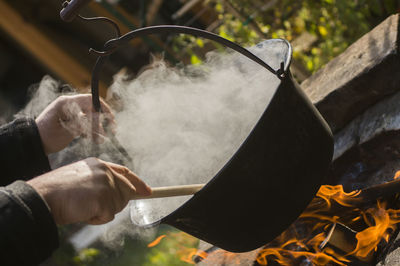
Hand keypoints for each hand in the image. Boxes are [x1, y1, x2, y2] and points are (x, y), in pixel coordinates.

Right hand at [27, 158, 151, 224]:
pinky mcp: (105, 198)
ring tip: (82, 206)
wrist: (41, 196)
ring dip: (102, 212)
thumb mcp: (81, 179)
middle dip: (114, 204)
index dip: (138, 183)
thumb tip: (121, 195)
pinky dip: (96, 219)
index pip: (125, 173)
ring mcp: (106, 184)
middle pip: (125, 193)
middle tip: (91, 206)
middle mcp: (106, 171)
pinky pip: (108, 216)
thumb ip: (101, 182)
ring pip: (118, 206)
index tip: (148, 191)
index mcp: (99, 164)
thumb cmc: (57, 191)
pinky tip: (82, 211)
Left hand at [35, 94, 114, 154]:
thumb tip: (99, 116)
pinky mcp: (70, 120)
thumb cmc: (47, 137)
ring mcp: (70, 112)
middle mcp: (69, 105)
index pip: (90, 100)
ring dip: (96, 128)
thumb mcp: (67, 131)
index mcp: (66, 103)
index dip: (103, 108)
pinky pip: (84, 122)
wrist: (33, 144)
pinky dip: (90, 131)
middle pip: (92, 108)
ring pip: (89, 117)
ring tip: (100, 140)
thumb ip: (83, 123)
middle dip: (102, 120)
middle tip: (112, 130)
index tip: (111, 118)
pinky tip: (94, 139)